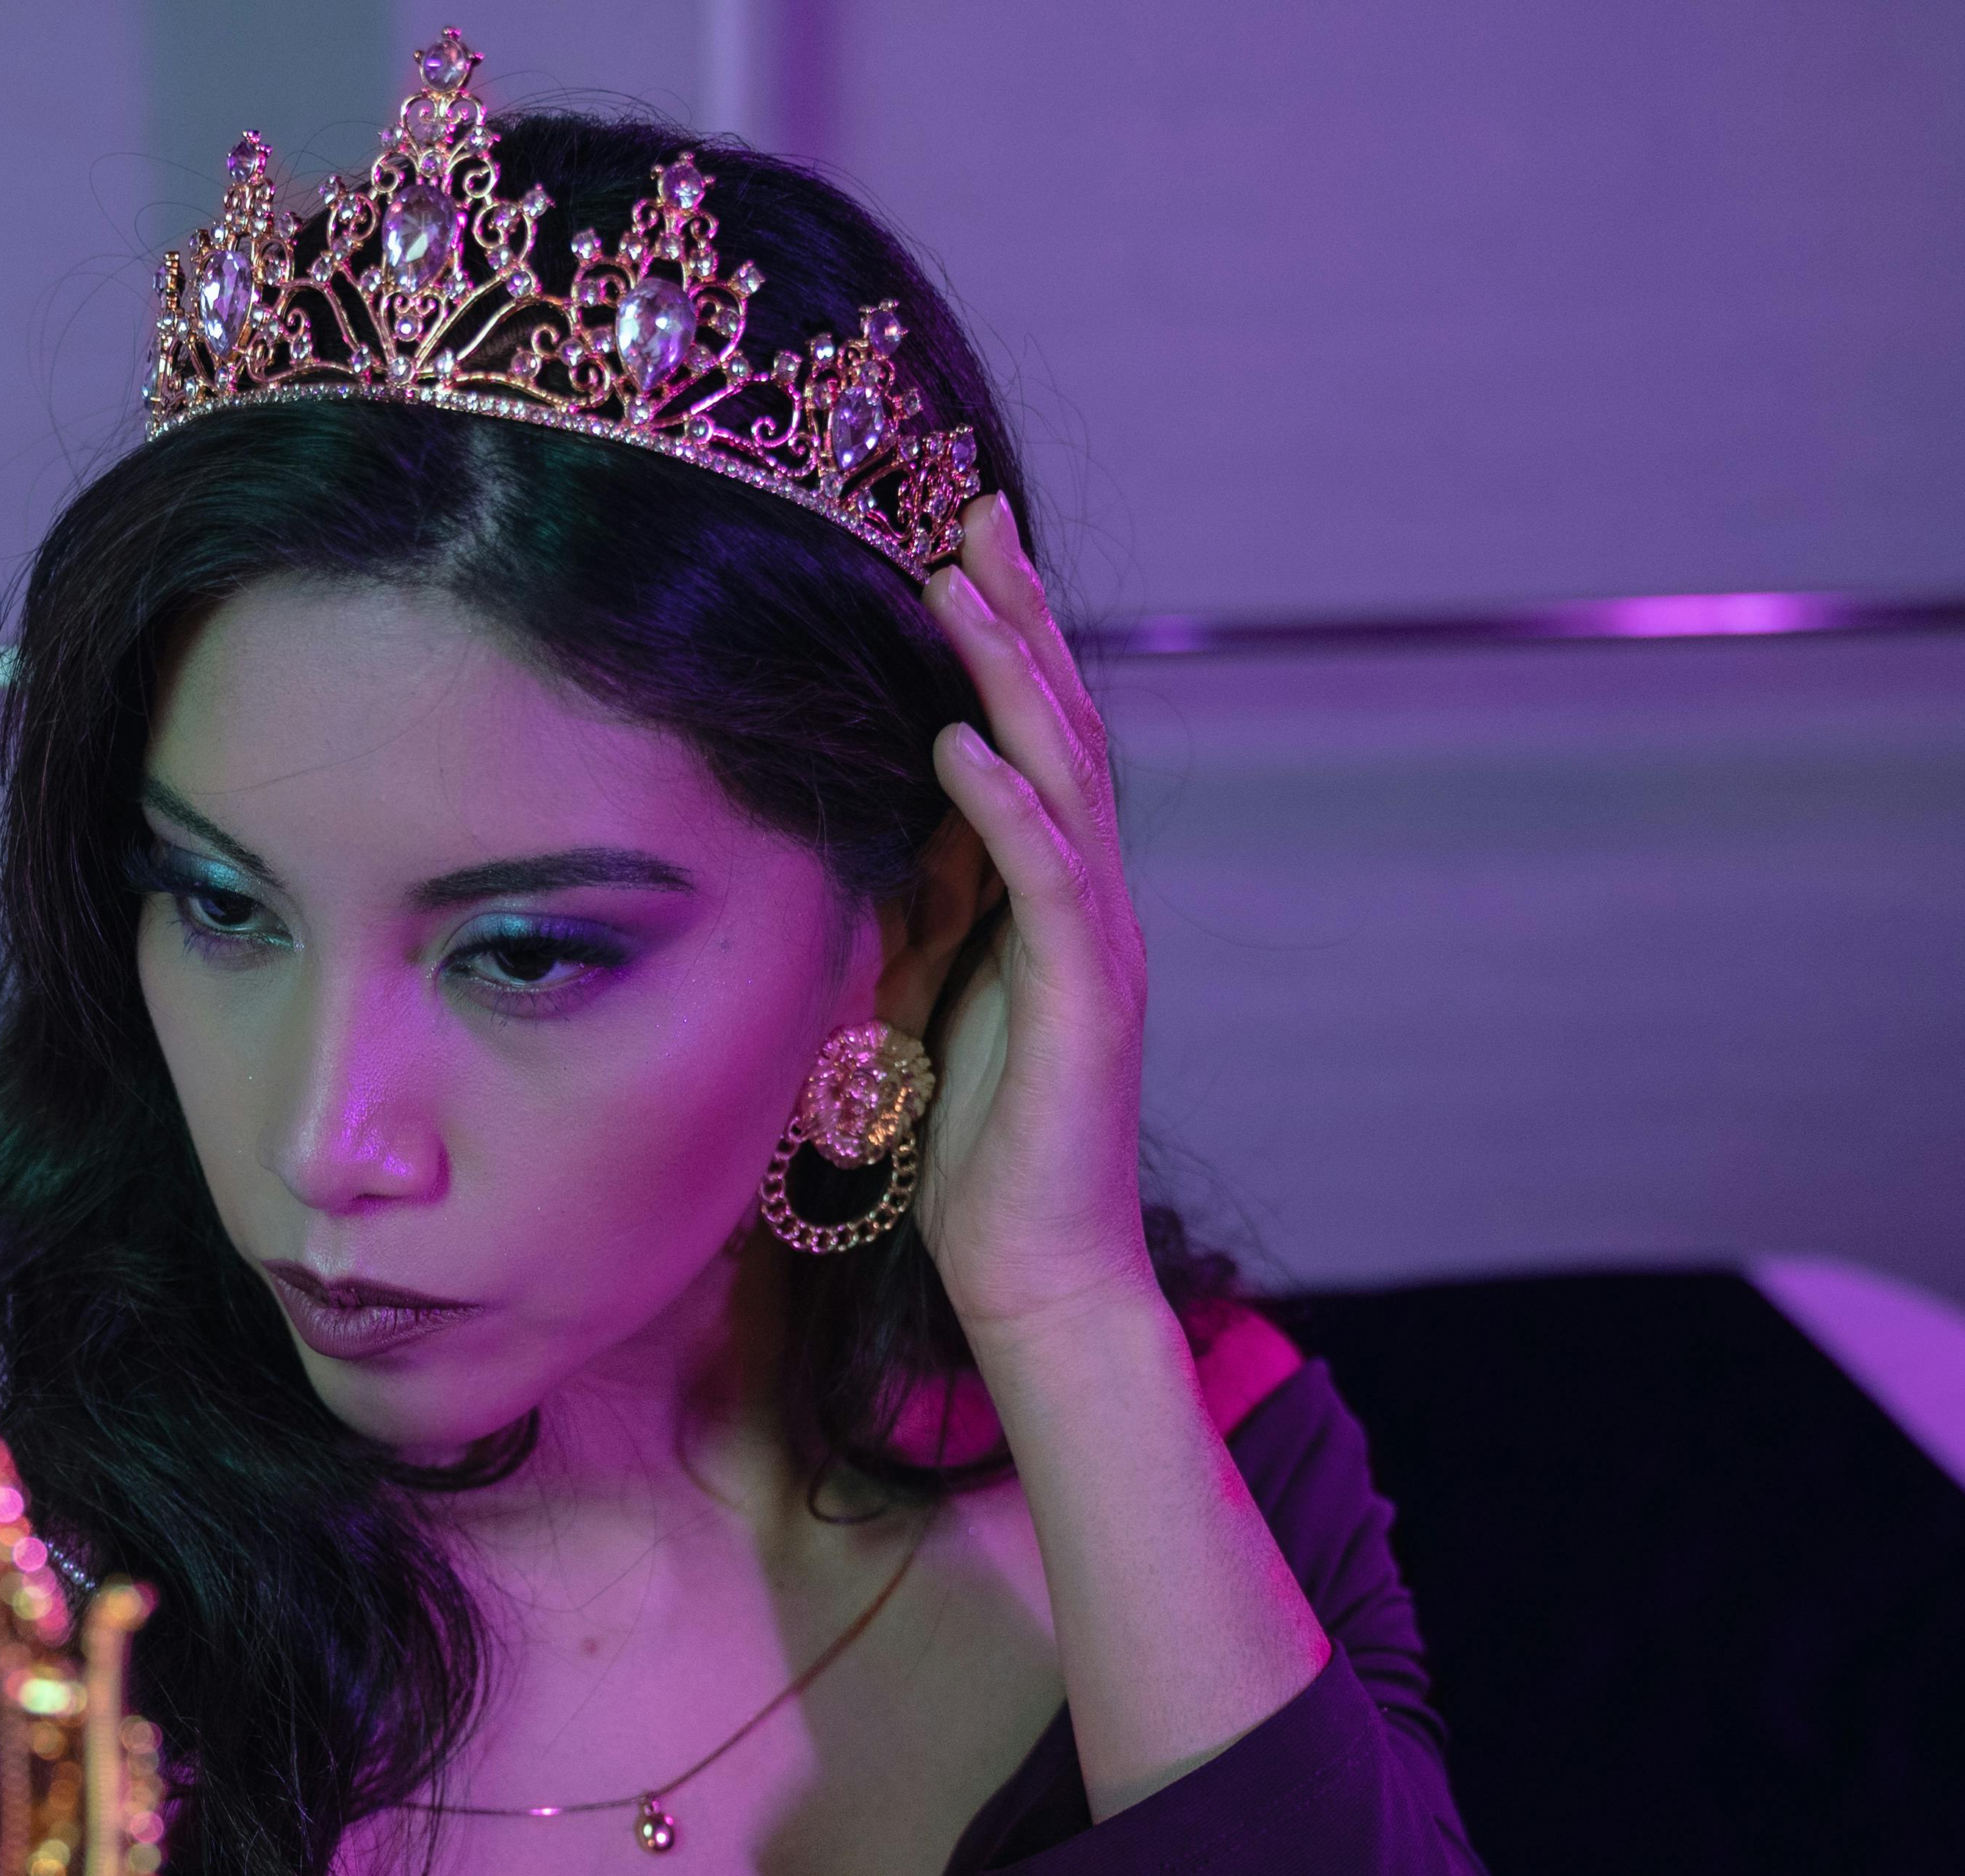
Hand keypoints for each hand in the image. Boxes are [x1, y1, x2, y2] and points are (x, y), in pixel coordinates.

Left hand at [916, 493, 1160, 1346]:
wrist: (1033, 1271)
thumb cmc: (971, 1153)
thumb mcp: (923, 999)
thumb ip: (915, 911)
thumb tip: (867, 830)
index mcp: (1048, 900)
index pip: (1030, 741)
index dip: (1002, 641)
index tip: (954, 544)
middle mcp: (1087, 904)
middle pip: (1059, 729)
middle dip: (1018, 618)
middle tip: (971, 515)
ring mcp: (1097, 947)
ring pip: (1064, 781)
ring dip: (1012, 679)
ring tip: (961, 590)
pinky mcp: (1086, 1002)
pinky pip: (1049, 883)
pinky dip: (1007, 806)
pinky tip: (964, 742)